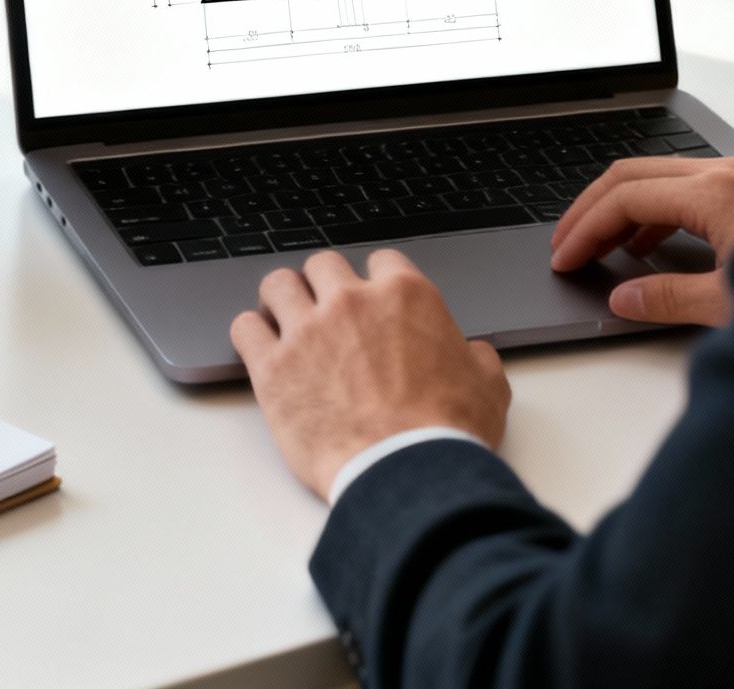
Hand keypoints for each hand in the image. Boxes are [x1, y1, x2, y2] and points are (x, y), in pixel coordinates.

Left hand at [229, 249, 510, 499]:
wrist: (406, 472)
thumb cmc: (447, 432)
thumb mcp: (488, 387)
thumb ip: (476, 359)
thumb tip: (473, 355)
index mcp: (406, 297)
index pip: (381, 262)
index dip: (375, 283)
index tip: (371, 302)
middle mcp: (351, 303)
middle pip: (323, 265)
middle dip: (324, 286)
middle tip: (325, 312)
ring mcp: (307, 331)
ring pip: (278, 284)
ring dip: (281, 299)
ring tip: (285, 321)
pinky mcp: (272, 367)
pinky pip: (245, 327)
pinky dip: (251, 333)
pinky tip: (261, 349)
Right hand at [548, 156, 733, 326]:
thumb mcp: (730, 304)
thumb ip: (670, 299)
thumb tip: (624, 299)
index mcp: (717, 193)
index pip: (626, 199)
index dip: (585, 230)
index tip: (565, 259)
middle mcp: (729, 173)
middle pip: (634, 175)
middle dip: (591, 210)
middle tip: (565, 243)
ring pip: (660, 179)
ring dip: (621, 210)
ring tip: (598, 247)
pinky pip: (688, 189)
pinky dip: (655, 213)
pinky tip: (643, 244)